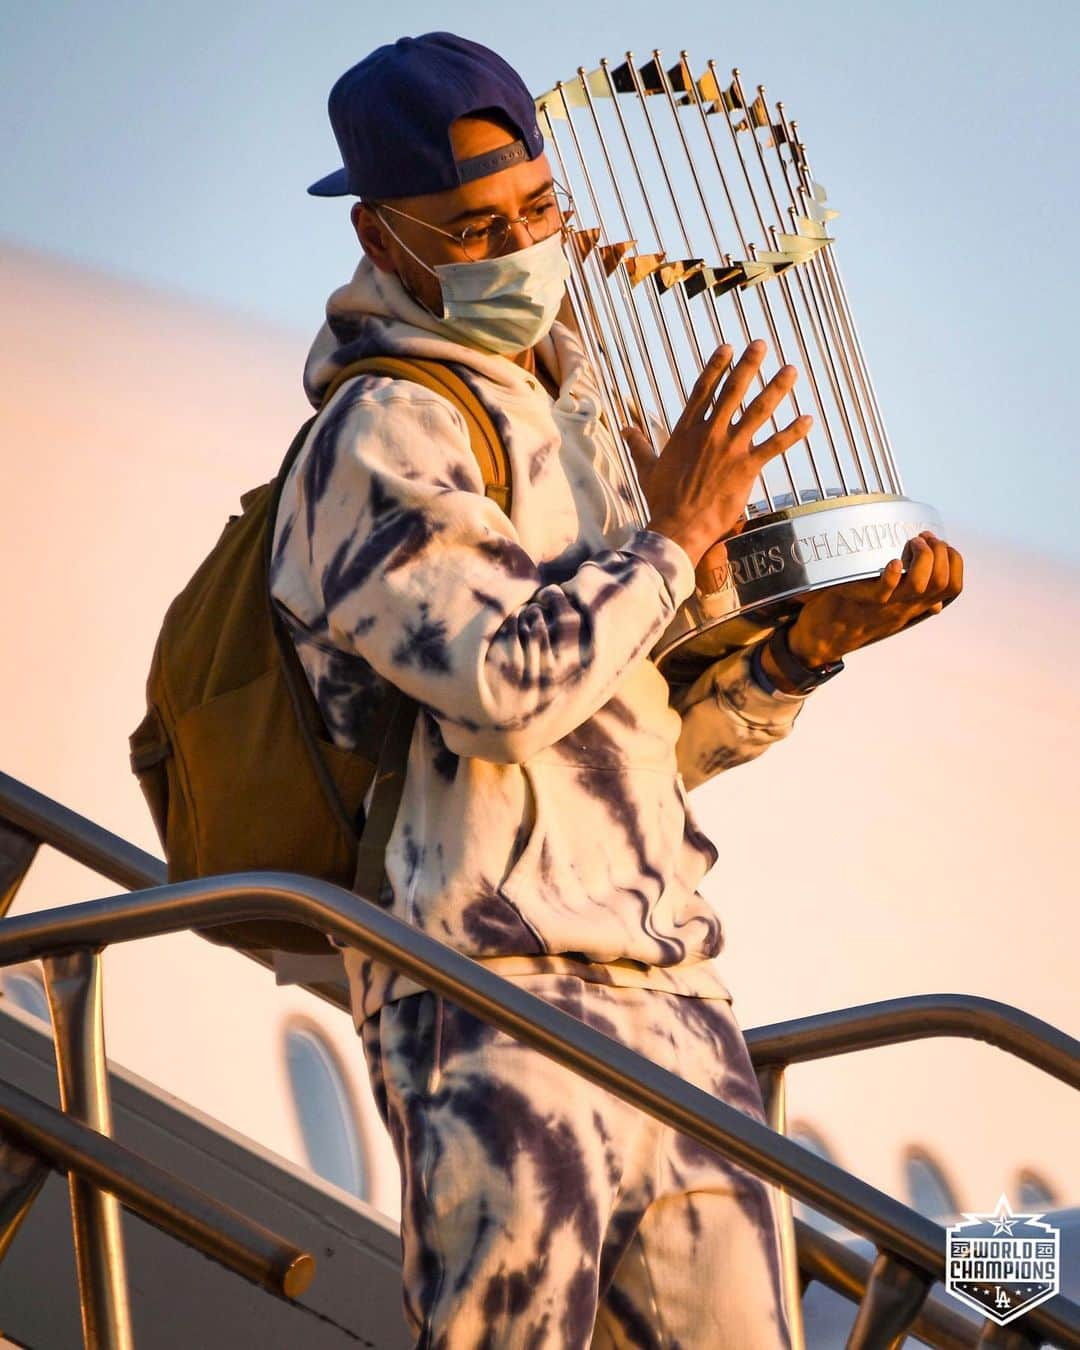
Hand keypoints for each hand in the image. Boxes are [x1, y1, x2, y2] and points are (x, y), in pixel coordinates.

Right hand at [625, 341, 811, 567]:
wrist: (678, 526)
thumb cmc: (661, 500)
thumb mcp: (647, 468)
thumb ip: (639, 445)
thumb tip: (623, 430)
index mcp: (686, 430)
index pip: (703, 390)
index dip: (716, 366)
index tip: (728, 347)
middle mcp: (710, 433)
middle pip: (733, 391)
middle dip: (749, 365)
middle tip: (762, 345)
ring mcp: (730, 448)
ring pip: (758, 411)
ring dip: (776, 389)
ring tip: (791, 370)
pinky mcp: (747, 467)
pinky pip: (775, 445)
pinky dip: (793, 432)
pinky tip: (809, 419)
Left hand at [784, 531, 963, 668]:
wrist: (821, 641)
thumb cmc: (855, 620)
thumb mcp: (891, 615)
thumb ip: (913, 607)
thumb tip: (938, 605)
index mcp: (915, 607)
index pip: (953, 587)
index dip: (954, 561)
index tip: (940, 545)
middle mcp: (906, 607)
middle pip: (941, 582)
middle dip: (940, 552)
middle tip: (923, 538)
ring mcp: (886, 605)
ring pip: (920, 584)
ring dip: (921, 557)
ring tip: (910, 543)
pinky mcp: (861, 600)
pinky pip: (883, 591)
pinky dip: (891, 574)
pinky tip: (891, 562)